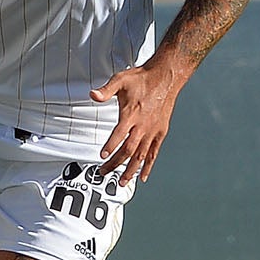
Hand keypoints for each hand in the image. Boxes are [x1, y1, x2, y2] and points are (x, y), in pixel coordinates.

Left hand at [91, 56, 185, 183]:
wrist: (166, 77)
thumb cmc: (142, 79)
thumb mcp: (120, 80)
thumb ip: (106, 90)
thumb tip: (93, 95)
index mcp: (132, 114)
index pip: (119, 134)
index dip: (110, 146)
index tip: (102, 156)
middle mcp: (143, 125)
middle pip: (128, 150)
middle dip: (115, 163)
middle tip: (104, 172)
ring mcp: (153, 131)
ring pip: (141, 155)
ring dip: (131, 170)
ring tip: (122, 182)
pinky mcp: (160, 132)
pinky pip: (154, 153)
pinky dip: (148, 166)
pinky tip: (143, 176)